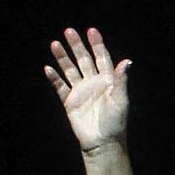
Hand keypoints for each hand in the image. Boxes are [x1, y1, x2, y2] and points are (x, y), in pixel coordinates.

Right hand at [44, 27, 133, 152]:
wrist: (102, 143)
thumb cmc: (115, 122)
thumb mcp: (121, 100)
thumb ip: (120, 80)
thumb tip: (127, 61)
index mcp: (107, 80)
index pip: (101, 58)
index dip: (97, 44)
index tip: (91, 31)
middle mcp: (93, 83)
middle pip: (83, 60)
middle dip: (76, 46)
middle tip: (68, 31)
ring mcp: (81, 91)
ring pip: (70, 70)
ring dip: (62, 58)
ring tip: (55, 44)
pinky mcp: (70, 102)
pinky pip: (60, 87)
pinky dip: (54, 78)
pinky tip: (48, 68)